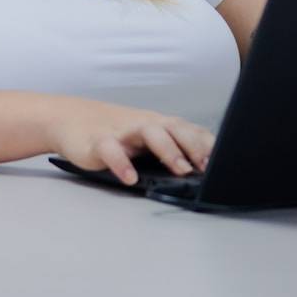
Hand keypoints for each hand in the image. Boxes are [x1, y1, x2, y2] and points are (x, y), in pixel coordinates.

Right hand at [52, 95, 213, 186]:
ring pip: (149, 133)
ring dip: (168, 150)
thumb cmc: (116, 133)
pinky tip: (130, 178)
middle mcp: (144, 124)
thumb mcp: (144, 139)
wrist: (71, 118)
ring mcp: (122, 131)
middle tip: (208, 167)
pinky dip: (122, 164)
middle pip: (174, 128)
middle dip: (194, 146)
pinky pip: (112, 150)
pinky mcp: (98, 142)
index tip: (226, 162)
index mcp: (159, 124)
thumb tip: (202, 174)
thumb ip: (169, 150)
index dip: (208, 145)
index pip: (189, 130)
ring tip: (181, 170)